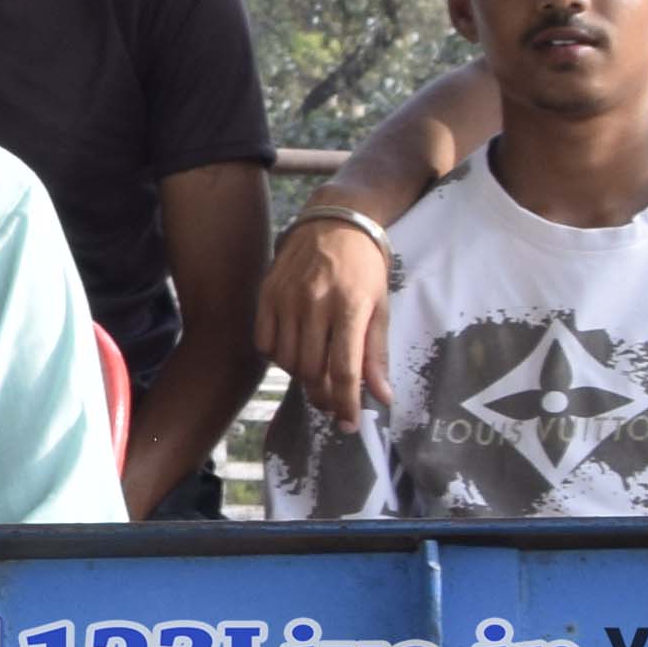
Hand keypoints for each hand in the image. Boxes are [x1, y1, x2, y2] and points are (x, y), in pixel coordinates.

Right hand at [255, 209, 398, 417]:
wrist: (334, 222)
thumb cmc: (364, 266)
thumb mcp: (380, 307)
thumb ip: (377, 353)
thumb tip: (382, 397)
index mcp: (351, 307)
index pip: (345, 369)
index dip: (346, 404)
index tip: (349, 424)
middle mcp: (316, 303)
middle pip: (313, 371)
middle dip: (324, 397)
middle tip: (333, 404)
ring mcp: (287, 298)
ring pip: (288, 361)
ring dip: (303, 379)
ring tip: (316, 377)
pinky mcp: (266, 294)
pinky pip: (265, 342)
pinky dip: (278, 357)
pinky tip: (294, 353)